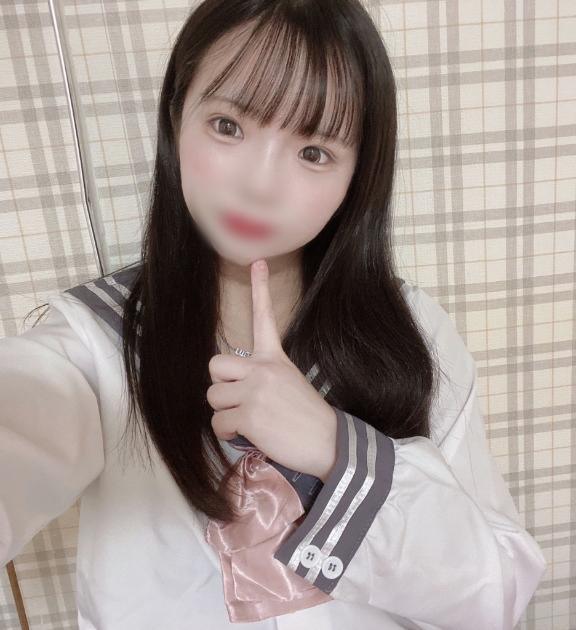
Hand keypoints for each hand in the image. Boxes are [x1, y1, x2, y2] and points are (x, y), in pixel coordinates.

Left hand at [207, 258, 336, 480]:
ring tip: (247, 421)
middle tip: (240, 399)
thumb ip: (262, 377)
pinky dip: (228, 433)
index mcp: (275, 358)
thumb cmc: (309, 417)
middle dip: (220, 385)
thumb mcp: (290, 384)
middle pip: (215, 365)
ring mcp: (255, 390)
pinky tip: (248, 435)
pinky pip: (218, 422)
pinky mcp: (249, 414)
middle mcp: (263, 369)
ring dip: (224, 413)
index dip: (259, 289)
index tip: (257, 262)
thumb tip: (235, 388)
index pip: (264, 318)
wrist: (329, 443)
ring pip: (212, 397)